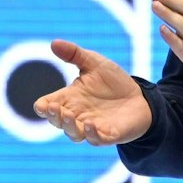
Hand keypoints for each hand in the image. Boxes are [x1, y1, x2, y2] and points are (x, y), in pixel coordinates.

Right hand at [33, 40, 152, 144]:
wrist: (139, 97)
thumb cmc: (113, 81)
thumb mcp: (94, 63)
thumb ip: (74, 54)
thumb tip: (54, 43)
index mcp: (69, 99)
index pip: (48, 106)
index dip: (42, 108)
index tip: (42, 105)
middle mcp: (77, 115)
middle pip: (57, 122)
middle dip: (54, 116)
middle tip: (54, 108)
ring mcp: (92, 127)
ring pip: (74, 133)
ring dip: (69, 126)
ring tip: (69, 116)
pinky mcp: (108, 135)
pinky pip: (96, 140)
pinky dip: (91, 134)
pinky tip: (91, 125)